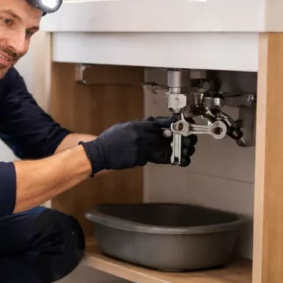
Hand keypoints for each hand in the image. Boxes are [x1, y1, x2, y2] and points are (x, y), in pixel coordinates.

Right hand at [79, 117, 195, 175]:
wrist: (99, 153)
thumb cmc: (110, 140)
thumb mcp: (124, 126)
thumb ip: (139, 125)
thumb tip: (151, 123)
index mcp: (137, 126)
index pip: (158, 124)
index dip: (170, 125)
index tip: (178, 126)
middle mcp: (140, 136)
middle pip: (162, 137)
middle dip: (173, 140)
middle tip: (183, 141)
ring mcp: (140, 149)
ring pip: (159, 149)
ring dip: (168, 151)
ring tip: (176, 153)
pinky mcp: (138, 159)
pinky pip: (149, 159)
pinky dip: (151, 158)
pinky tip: (148, 158)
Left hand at [145, 116, 196, 166]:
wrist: (133, 142)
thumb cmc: (143, 130)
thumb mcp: (152, 123)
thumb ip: (162, 122)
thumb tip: (174, 119)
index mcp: (174, 127)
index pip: (186, 125)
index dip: (190, 124)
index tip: (190, 124)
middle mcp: (177, 137)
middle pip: (190, 138)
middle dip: (191, 139)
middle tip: (187, 140)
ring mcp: (175, 148)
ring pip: (188, 149)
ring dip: (189, 150)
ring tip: (184, 150)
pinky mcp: (171, 158)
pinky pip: (182, 161)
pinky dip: (185, 161)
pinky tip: (182, 159)